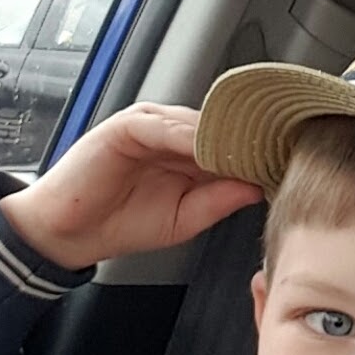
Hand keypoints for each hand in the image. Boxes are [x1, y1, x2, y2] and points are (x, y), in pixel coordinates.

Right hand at [0, 103, 263, 270]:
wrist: (71, 232)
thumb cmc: (122, 224)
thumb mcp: (184, 220)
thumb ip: (218, 201)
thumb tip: (255, 187)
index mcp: (187, 155)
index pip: (228, 146)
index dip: (254, 153)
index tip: (284, 163)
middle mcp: (171, 135)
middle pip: (217, 128)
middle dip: (245, 139)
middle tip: (277, 148)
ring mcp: (149, 127)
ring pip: (195, 123)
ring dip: (221, 134)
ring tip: (250, 147)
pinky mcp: (125, 126)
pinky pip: (162, 126)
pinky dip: (187, 135)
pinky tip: (207, 148)